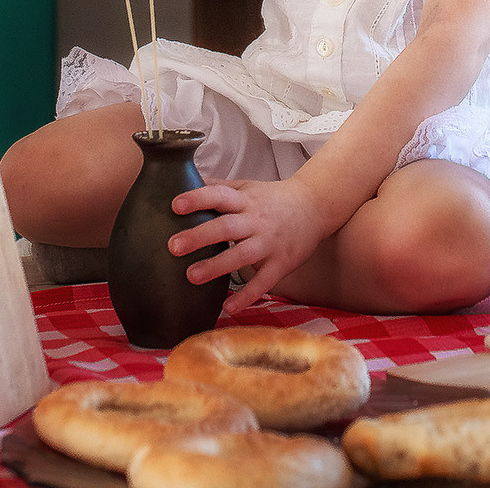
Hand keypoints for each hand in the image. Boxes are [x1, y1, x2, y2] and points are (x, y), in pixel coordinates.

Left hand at [169, 178, 330, 313]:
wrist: (315, 206)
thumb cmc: (273, 199)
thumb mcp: (247, 187)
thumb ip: (218, 187)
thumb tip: (182, 182)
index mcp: (246, 200)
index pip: (220, 195)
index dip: (198, 199)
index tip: (175, 205)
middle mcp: (256, 220)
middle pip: (227, 227)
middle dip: (199, 236)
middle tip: (174, 246)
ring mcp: (269, 243)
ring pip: (242, 255)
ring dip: (216, 266)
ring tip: (191, 276)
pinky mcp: (281, 263)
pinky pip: (264, 282)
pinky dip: (247, 296)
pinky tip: (228, 307)